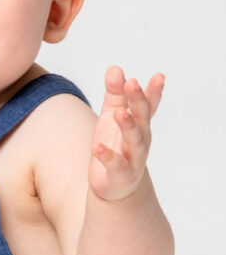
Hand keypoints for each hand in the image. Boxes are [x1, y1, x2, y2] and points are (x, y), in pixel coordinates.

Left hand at [89, 66, 163, 201]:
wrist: (114, 185)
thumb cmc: (115, 145)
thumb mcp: (111, 117)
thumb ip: (114, 94)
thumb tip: (115, 69)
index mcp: (139, 123)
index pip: (149, 105)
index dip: (153, 92)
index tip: (158, 76)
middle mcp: (141, 139)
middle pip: (142, 118)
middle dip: (138, 101)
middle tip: (132, 84)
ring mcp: (133, 158)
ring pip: (134, 141)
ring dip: (127, 126)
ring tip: (119, 113)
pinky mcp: (121, 174)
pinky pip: (115, 164)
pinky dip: (107, 156)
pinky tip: (96, 147)